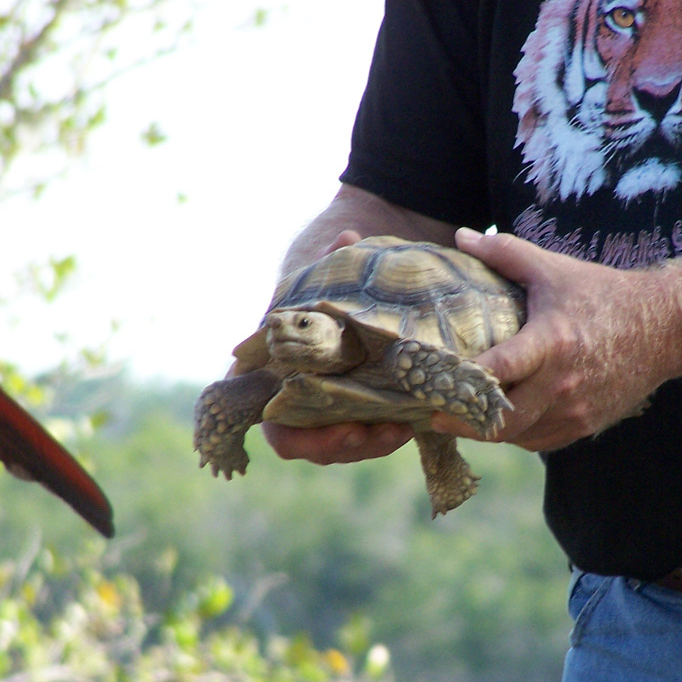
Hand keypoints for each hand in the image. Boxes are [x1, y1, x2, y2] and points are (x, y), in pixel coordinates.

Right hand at [252, 227, 414, 465]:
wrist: (339, 296)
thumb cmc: (315, 291)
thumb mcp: (316, 278)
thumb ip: (327, 263)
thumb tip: (348, 236)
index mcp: (270, 379)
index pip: (275, 426)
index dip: (304, 437)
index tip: (342, 428)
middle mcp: (293, 404)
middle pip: (312, 445)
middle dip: (342, 444)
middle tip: (370, 433)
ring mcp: (322, 414)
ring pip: (341, 445)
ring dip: (370, 442)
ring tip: (400, 429)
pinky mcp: (352, 415)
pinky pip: (364, 434)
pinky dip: (384, 431)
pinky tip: (411, 422)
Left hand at [432, 227, 670, 452]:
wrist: (665, 329)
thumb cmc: (603, 295)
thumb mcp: (553, 270)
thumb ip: (505, 253)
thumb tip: (462, 236)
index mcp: (552, 342)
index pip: (498, 371)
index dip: (461, 383)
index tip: (431, 385)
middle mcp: (563, 384)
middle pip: (502, 421)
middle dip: (464, 423)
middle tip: (436, 415)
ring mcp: (575, 410)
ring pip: (518, 436)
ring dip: (490, 428)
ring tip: (465, 414)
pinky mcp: (585, 425)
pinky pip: (539, 441)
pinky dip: (518, 433)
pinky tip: (503, 416)